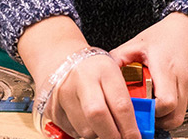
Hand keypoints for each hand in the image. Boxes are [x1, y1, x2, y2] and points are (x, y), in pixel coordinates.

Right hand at [21, 17, 138, 138]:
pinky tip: (85, 119)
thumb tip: (133, 131)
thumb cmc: (92, 68)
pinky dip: (83, 131)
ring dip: (98, 134)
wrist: (58, 57)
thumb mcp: (113, 73)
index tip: (136, 138)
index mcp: (103, 70)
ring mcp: (62, 95)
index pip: (121, 105)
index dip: (131, 129)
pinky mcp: (51, 109)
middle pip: (98, 117)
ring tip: (101, 123)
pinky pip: (72, 132)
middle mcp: (80, 81)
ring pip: (85, 130)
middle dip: (112, 136)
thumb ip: (123, 99)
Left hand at [110, 13, 187, 129]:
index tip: (140, 110)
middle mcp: (184, 78)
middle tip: (147, 113)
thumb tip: (100, 76)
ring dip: (167, 113)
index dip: (151, 113)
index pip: (164, 103)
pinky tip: (168, 91)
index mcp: (166, 67)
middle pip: (175, 116)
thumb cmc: (165, 34)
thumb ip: (118, 60)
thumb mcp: (137, 44)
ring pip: (182, 113)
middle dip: (159, 120)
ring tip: (156, 103)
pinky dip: (177, 104)